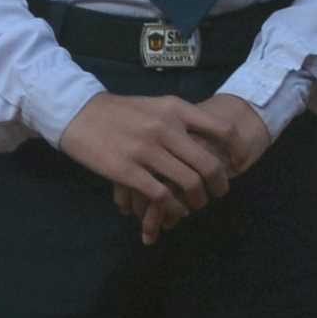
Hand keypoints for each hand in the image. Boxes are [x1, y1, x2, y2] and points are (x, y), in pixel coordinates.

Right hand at [60, 93, 238, 218]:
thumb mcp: (155, 106)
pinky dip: (174, 208)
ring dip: (197, 201)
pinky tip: (174, 211)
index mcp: (175, 109)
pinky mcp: (128, 171)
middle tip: (219, 193)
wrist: (78, 113)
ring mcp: (146, 150)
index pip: (221, 129)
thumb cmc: (120, 112)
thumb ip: (181, 120)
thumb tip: (210, 140)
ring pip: (188, 183)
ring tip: (196, 205)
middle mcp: (165, 128)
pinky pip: (162, 196)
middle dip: (219, 185)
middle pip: (208, 164)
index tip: (238, 164)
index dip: (236, 150)